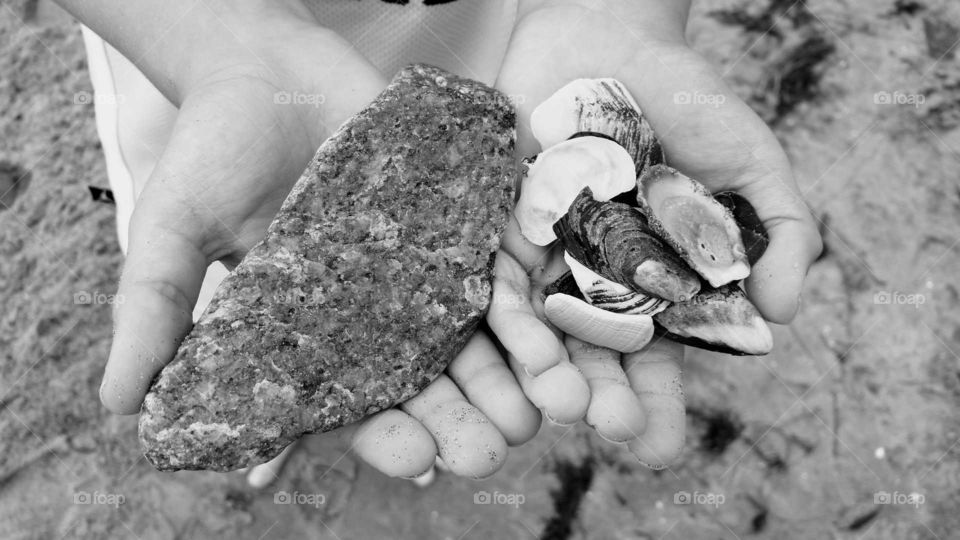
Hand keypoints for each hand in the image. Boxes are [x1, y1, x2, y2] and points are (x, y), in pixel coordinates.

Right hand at [91, 2, 540, 482]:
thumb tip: (116, 405)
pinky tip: (558, 323)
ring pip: (477, 330)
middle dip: (464, 415)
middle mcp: (376, 307)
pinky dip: (527, 289)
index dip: (388, 435)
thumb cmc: (211, 149)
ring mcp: (420, 260)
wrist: (262, 65)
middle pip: (431, 377)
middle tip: (493, 448)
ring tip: (548, 404)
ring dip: (515, 369)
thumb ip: (155, 309)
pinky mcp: (454, 212)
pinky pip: (498, 256)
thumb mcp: (171, 229)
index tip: (419, 462)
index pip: (356, 401)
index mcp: (314, 330)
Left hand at [489, 0, 821, 466]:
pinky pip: (494, 269)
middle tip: (599, 423)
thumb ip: (779, 231)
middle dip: (594, 392)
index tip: (654, 443)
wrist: (612, 35)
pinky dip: (497, 303)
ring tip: (551, 400)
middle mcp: (595, 284)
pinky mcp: (500, 223)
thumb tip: (784, 311)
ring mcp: (545, 257)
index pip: (656, 361)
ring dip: (541, 364)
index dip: (655, 403)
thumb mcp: (753, 162)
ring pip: (538, 323)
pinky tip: (504, 340)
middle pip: (590, 352)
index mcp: (654, 288)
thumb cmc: (692, 101)